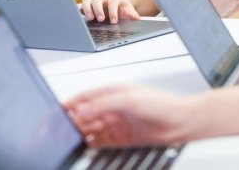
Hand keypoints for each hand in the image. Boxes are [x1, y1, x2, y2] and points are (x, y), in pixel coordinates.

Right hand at [64, 85, 192, 146]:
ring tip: (71, 138)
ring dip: (79, 133)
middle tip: (62, 129)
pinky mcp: (120, 138)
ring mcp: (116, 123)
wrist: (181, 122)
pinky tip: (83, 146)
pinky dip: (89, 144)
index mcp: (112, 92)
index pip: (84, 97)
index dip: (69, 104)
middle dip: (72, 121)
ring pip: (89, 129)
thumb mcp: (130, 99)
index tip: (57, 111)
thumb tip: (82, 109)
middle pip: (84, 115)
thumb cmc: (162, 104)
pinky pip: (99, 141)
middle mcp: (112, 107)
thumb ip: (104, 104)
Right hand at [80, 0, 139, 23]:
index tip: (114, 21)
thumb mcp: (128, 9)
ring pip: (87, 0)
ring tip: (89, 18)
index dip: (113, 11)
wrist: (116, 3)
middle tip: (100, 19)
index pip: (112, 2)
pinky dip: (77, 9)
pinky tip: (75, 15)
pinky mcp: (86, 5)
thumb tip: (136, 18)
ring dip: (87, 9)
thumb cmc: (121, 7)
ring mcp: (93, 1)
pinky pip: (80, 5)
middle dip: (98, 9)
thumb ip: (132, 13)